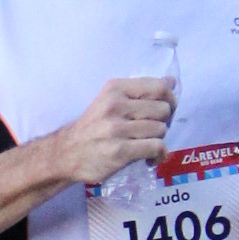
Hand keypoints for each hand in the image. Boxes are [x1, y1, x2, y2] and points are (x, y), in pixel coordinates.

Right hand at [56, 73, 178, 185]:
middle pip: (163, 109)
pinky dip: (160, 155)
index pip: (159, 87)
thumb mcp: (110, 100)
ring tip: (147, 145)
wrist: (67, 153)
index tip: (167, 110)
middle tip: (153, 130)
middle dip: (165, 122)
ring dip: (159, 140)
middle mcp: (115, 106)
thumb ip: (140, 92)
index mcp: (115, 89)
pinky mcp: (120, 151)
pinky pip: (156, 147)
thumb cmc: (93, 126)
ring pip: (161, 129)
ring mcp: (117, 129)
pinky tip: (151, 158)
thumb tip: (171, 81)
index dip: (170, 99)